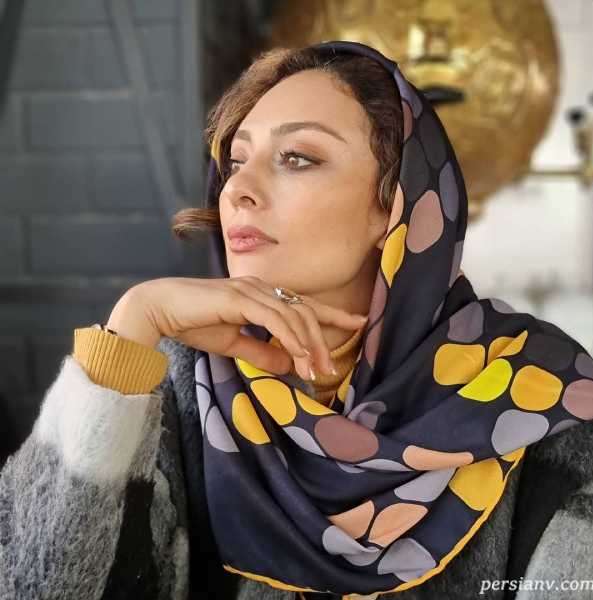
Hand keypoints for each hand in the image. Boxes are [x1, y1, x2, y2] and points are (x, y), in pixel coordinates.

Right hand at [113, 276, 366, 380]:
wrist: (160, 310)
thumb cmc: (194, 324)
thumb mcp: (234, 345)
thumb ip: (262, 352)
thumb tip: (289, 364)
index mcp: (262, 297)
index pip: (304, 305)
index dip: (332, 315)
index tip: (357, 324)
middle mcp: (262, 288)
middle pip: (305, 311)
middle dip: (323, 339)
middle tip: (330, 368)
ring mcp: (252, 290)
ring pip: (294, 315)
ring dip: (308, 344)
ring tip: (317, 370)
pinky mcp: (240, 298)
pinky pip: (274, 317)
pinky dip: (290, 337)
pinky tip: (300, 354)